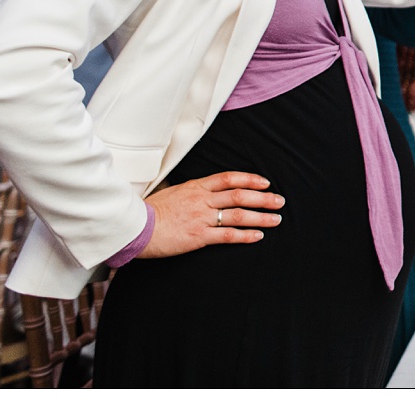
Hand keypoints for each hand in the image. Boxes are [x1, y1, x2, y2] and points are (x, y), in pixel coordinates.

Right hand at [139, 171, 284, 258]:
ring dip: (261, 216)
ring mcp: (202, 217)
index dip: (250, 179)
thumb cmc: (149, 211)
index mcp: (196, 187)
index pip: (229, 178)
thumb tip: (198, 191)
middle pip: (240, 195)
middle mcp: (202, 200)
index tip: (264, 182)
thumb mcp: (171, 192)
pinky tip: (258, 236)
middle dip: (263, 198)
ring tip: (276, 219)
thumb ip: (189, 191)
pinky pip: (227, 235)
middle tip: (279, 201)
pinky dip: (245, 235)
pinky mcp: (199, 236)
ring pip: (239, 214)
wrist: (135, 227)